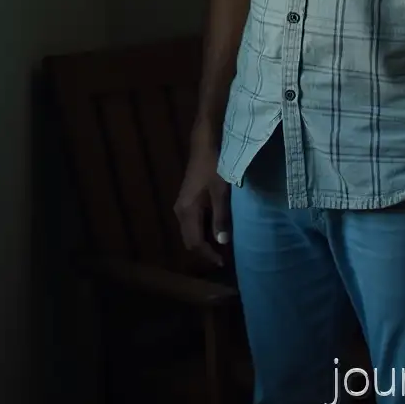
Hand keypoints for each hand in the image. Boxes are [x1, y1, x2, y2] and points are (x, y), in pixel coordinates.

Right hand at [173, 134, 230, 267]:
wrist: (205, 140)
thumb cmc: (214, 164)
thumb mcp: (221, 191)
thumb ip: (220, 217)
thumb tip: (221, 242)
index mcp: (187, 211)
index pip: (194, 242)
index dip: (208, 255)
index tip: (223, 262)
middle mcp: (181, 210)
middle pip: (190, 239)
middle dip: (204, 250)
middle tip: (223, 257)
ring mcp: (183, 203)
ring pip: (191, 230)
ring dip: (204, 240)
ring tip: (222, 245)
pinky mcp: (188, 197)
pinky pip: (193, 221)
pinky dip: (203, 228)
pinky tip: (217, 227)